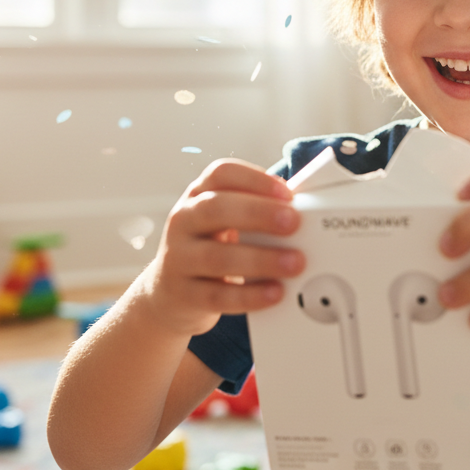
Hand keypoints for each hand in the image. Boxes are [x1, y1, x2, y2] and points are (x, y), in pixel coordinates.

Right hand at [136, 160, 304, 337]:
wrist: (168, 294)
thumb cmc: (208, 249)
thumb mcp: (222, 222)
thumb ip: (253, 211)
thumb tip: (302, 211)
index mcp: (198, 196)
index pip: (221, 174)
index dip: (255, 179)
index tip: (287, 192)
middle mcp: (183, 221)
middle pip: (216, 209)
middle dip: (258, 213)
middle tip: (294, 222)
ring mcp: (178, 258)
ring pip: (216, 256)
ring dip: (261, 259)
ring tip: (294, 262)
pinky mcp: (183, 294)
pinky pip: (217, 295)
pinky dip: (249, 295)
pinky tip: (274, 293)